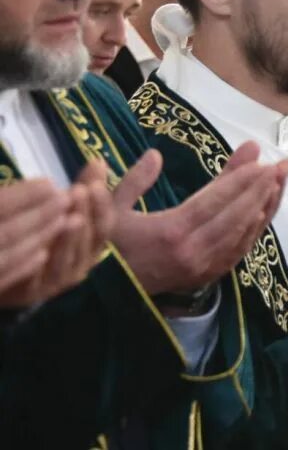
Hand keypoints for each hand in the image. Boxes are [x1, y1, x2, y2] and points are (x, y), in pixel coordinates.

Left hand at [0, 166, 115, 308]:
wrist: (16, 268)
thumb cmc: (50, 234)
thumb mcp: (73, 208)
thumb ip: (90, 186)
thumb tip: (100, 160)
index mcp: (94, 242)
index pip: (107, 223)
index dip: (103, 205)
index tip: (96, 184)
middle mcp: (83, 262)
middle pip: (92, 239)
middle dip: (88, 214)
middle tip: (81, 191)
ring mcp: (61, 278)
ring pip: (70, 258)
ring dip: (71, 238)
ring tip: (68, 216)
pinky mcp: (35, 292)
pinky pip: (42, 277)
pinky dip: (43, 262)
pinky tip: (40, 246)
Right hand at [112, 143, 287, 294]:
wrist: (103, 296)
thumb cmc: (106, 248)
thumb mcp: (109, 212)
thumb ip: (132, 182)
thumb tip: (155, 155)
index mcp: (170, 232)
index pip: (215, 200)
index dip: (240, 180)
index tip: (261, 160)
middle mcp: (193, 251)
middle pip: (238, 214)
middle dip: (263, 187)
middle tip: (284, 164)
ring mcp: (204, 266)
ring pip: (244, 232)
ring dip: (266, 205)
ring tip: (281, 180)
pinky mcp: (208, 276)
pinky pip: (240, 250)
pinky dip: (256, 229)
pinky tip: (266, 211)